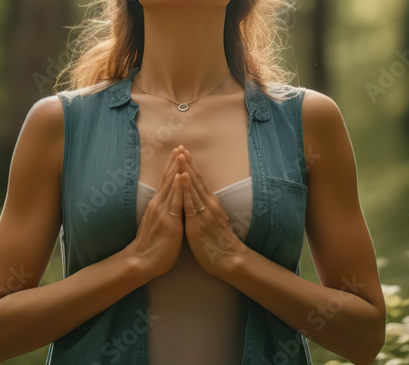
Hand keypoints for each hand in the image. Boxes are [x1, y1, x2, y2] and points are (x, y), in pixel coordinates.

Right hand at [127, 145, 185, 280]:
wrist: (141, 263)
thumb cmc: (152, 248)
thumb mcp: (158, 226)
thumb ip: (164, 214)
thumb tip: (170, 207)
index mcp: (157, 206)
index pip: (166, 182)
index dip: (171, 167)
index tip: (177, 153)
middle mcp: (158, 205)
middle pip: (168, 179)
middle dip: (175, 162)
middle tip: (180, 146)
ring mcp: (163, 212)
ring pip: (171, 186)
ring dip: (177, 168)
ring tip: (181, 153)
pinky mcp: (169, 221)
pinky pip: (175, 201)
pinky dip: (178, 187)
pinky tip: (181, 176)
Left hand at [176, 147, 248, 277]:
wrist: (228, 260)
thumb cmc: (219, 244)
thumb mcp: (213, 222)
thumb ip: (206, 211)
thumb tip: (200, 203)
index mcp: (210, 204)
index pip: (200, 181)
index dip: (192, 166)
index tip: (184, 152)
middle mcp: (208, 204)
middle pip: (196, 179)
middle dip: (188, 162)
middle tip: (181, 146)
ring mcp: (203, 212)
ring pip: (193, 186)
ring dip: (185, 169)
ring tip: (180, 155)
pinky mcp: (197, 222)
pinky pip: (190, 202)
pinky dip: (185, 189)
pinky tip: (182, 177)